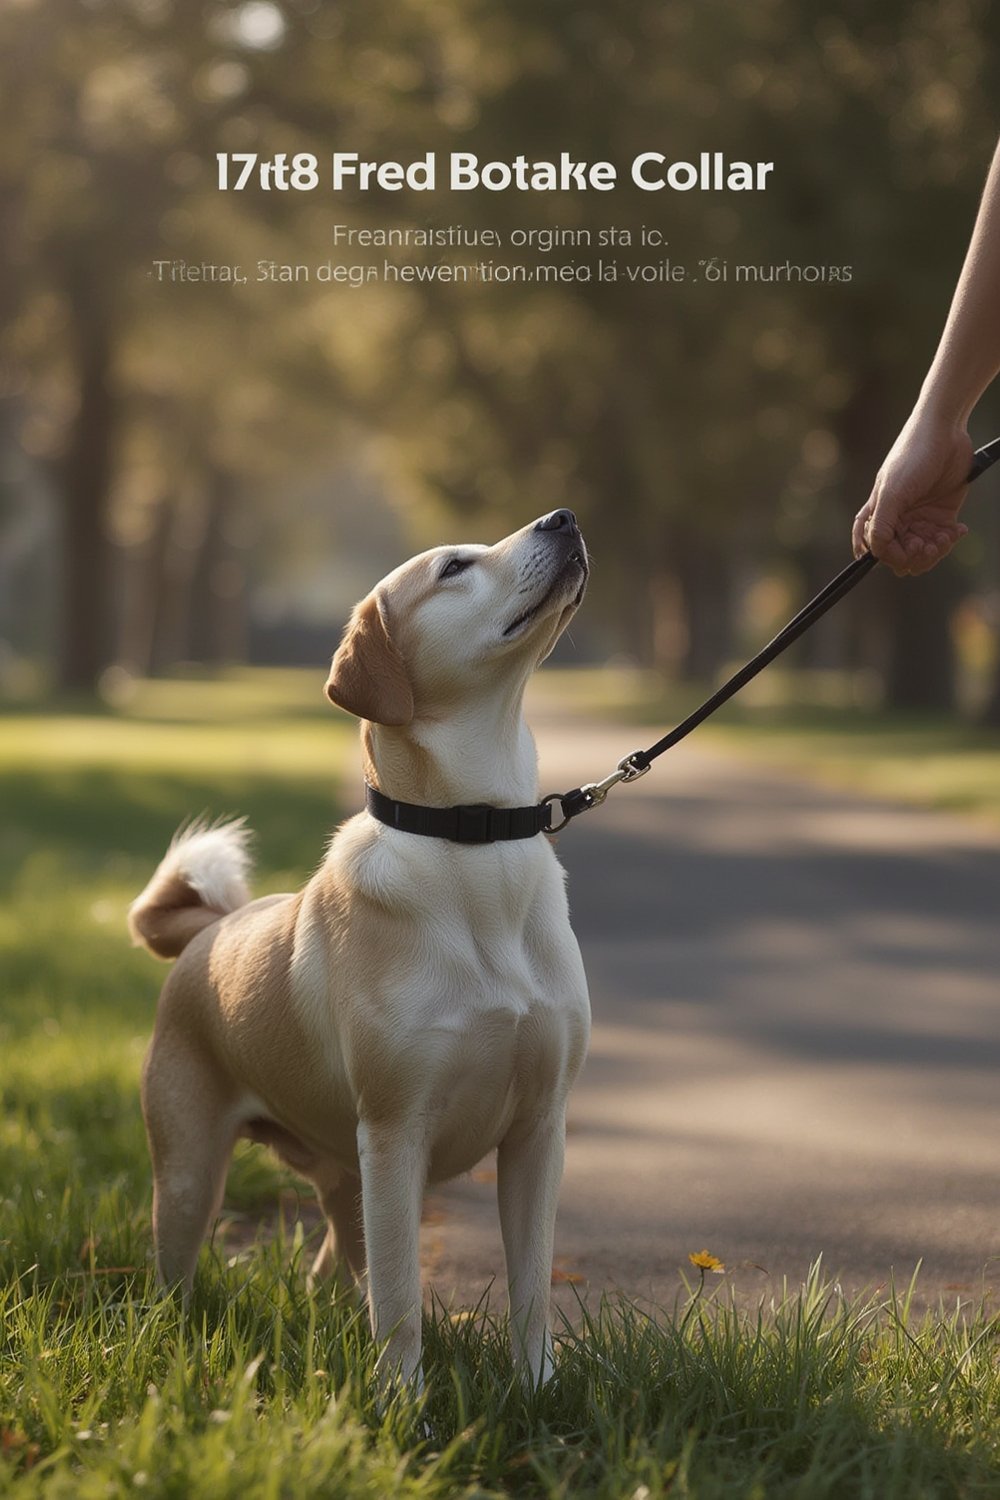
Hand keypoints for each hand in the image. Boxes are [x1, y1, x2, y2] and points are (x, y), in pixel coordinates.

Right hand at [852, 415, 972, 575]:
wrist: (945, 433)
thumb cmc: (912, 457)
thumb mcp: (891, 492)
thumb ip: (880, 524)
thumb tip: (873, 552)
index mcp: (879, 515)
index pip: (880, 550)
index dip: (894, 557)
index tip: (909, 550)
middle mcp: (899, 520)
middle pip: (903, 556)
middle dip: (917, 557)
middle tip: (928, 545)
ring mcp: (921, 518)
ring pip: (924, 552)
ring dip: (936, 551)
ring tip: (945, 537)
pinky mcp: (942, 514)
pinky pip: (944, 540)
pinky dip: (951, 540)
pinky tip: (958, 529)